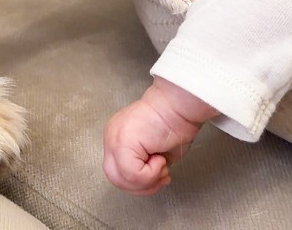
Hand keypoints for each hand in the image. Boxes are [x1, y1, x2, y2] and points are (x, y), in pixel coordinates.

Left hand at [102, 78, 216, 195]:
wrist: (179, 105)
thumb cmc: (176, 122)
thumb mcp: (157, 151)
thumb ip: (146, 165)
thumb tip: (148, 180)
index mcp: (118, 139)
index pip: (119, 173)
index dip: (140, 183)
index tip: (160, 177)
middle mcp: (112, 138)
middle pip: (116, 178)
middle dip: (141, 186)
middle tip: (161, 178)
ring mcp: (114, 139)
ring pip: (120, 179)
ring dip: (147, 180)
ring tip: (161, 166)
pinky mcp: (121, 142)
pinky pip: (131, 173)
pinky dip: (150, 174)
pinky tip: (160, 159)